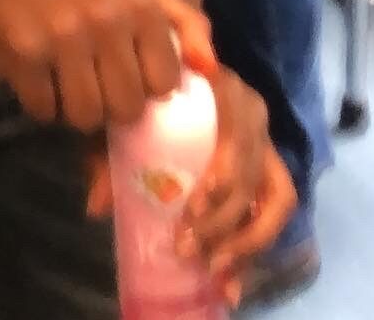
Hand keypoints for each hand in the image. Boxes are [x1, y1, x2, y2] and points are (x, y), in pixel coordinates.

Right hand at [0, 0, 209, 132]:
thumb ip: (180, 23)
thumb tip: (212, 70)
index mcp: (139, 1)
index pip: (166, 83)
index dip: (145, 88)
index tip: (123, 73)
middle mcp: (107, 17)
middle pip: (128, 108)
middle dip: (109, 106)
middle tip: (88, 79)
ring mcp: (64, 36)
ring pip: (87, 116)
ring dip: (73, 109)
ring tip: (60, 78)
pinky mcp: (25, 54)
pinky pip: (46, 112)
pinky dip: (39, 103)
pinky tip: (33, 73)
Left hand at [84, 64, 296, 303]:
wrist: (167, 87)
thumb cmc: (142, 97)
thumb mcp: (121, 118)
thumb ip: (107, 154)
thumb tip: (98, 206)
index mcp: (219, 87)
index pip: (236, 128)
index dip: (223, 171)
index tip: (194, 208)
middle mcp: (252, 114)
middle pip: (252, 173)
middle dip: (223, 219)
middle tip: (186, 248)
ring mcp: (266, 145)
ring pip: (275, 199)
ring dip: (245, 241)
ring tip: (209, 268)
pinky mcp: (269, 176)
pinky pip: (275, 217)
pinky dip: (253, 254)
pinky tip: (231, 287)